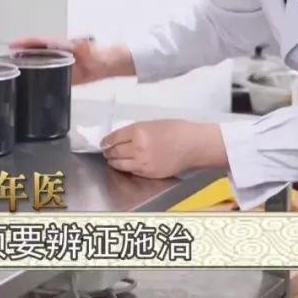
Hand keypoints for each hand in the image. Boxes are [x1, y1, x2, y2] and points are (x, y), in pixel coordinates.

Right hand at [8, 36, 133, 84]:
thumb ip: (86, 49)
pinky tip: (29, 82)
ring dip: (27, 63)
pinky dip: (38, 76)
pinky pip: (48, 73)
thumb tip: (78, 43)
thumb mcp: (94, 54)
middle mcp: (60, 53)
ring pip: (41, 61)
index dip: (26, 42)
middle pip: (36, 50)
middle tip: (4, 59)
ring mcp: (61, 62)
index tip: (12, 44)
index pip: (41, 42)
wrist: (112, 65)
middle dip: (20, 53)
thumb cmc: (103, 58)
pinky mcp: (65, 73)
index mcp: (64, 46)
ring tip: (11, 70)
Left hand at [101, 120, 225, 178]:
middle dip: (108, 151)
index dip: (106, 140)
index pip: (114, 138)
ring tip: (112, 159)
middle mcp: (137, 148)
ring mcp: (143, 163)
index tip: (103, 142)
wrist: (193, 145)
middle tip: (106, 151)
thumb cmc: (176, 129)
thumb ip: (135, 131)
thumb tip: (121, 138)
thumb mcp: (152, 123)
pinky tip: (127, 165)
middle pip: (114, 152)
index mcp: (138, 132)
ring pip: (120, 164)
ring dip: (113, 161)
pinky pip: (132, 171)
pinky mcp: (149, 173)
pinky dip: (126, 168)